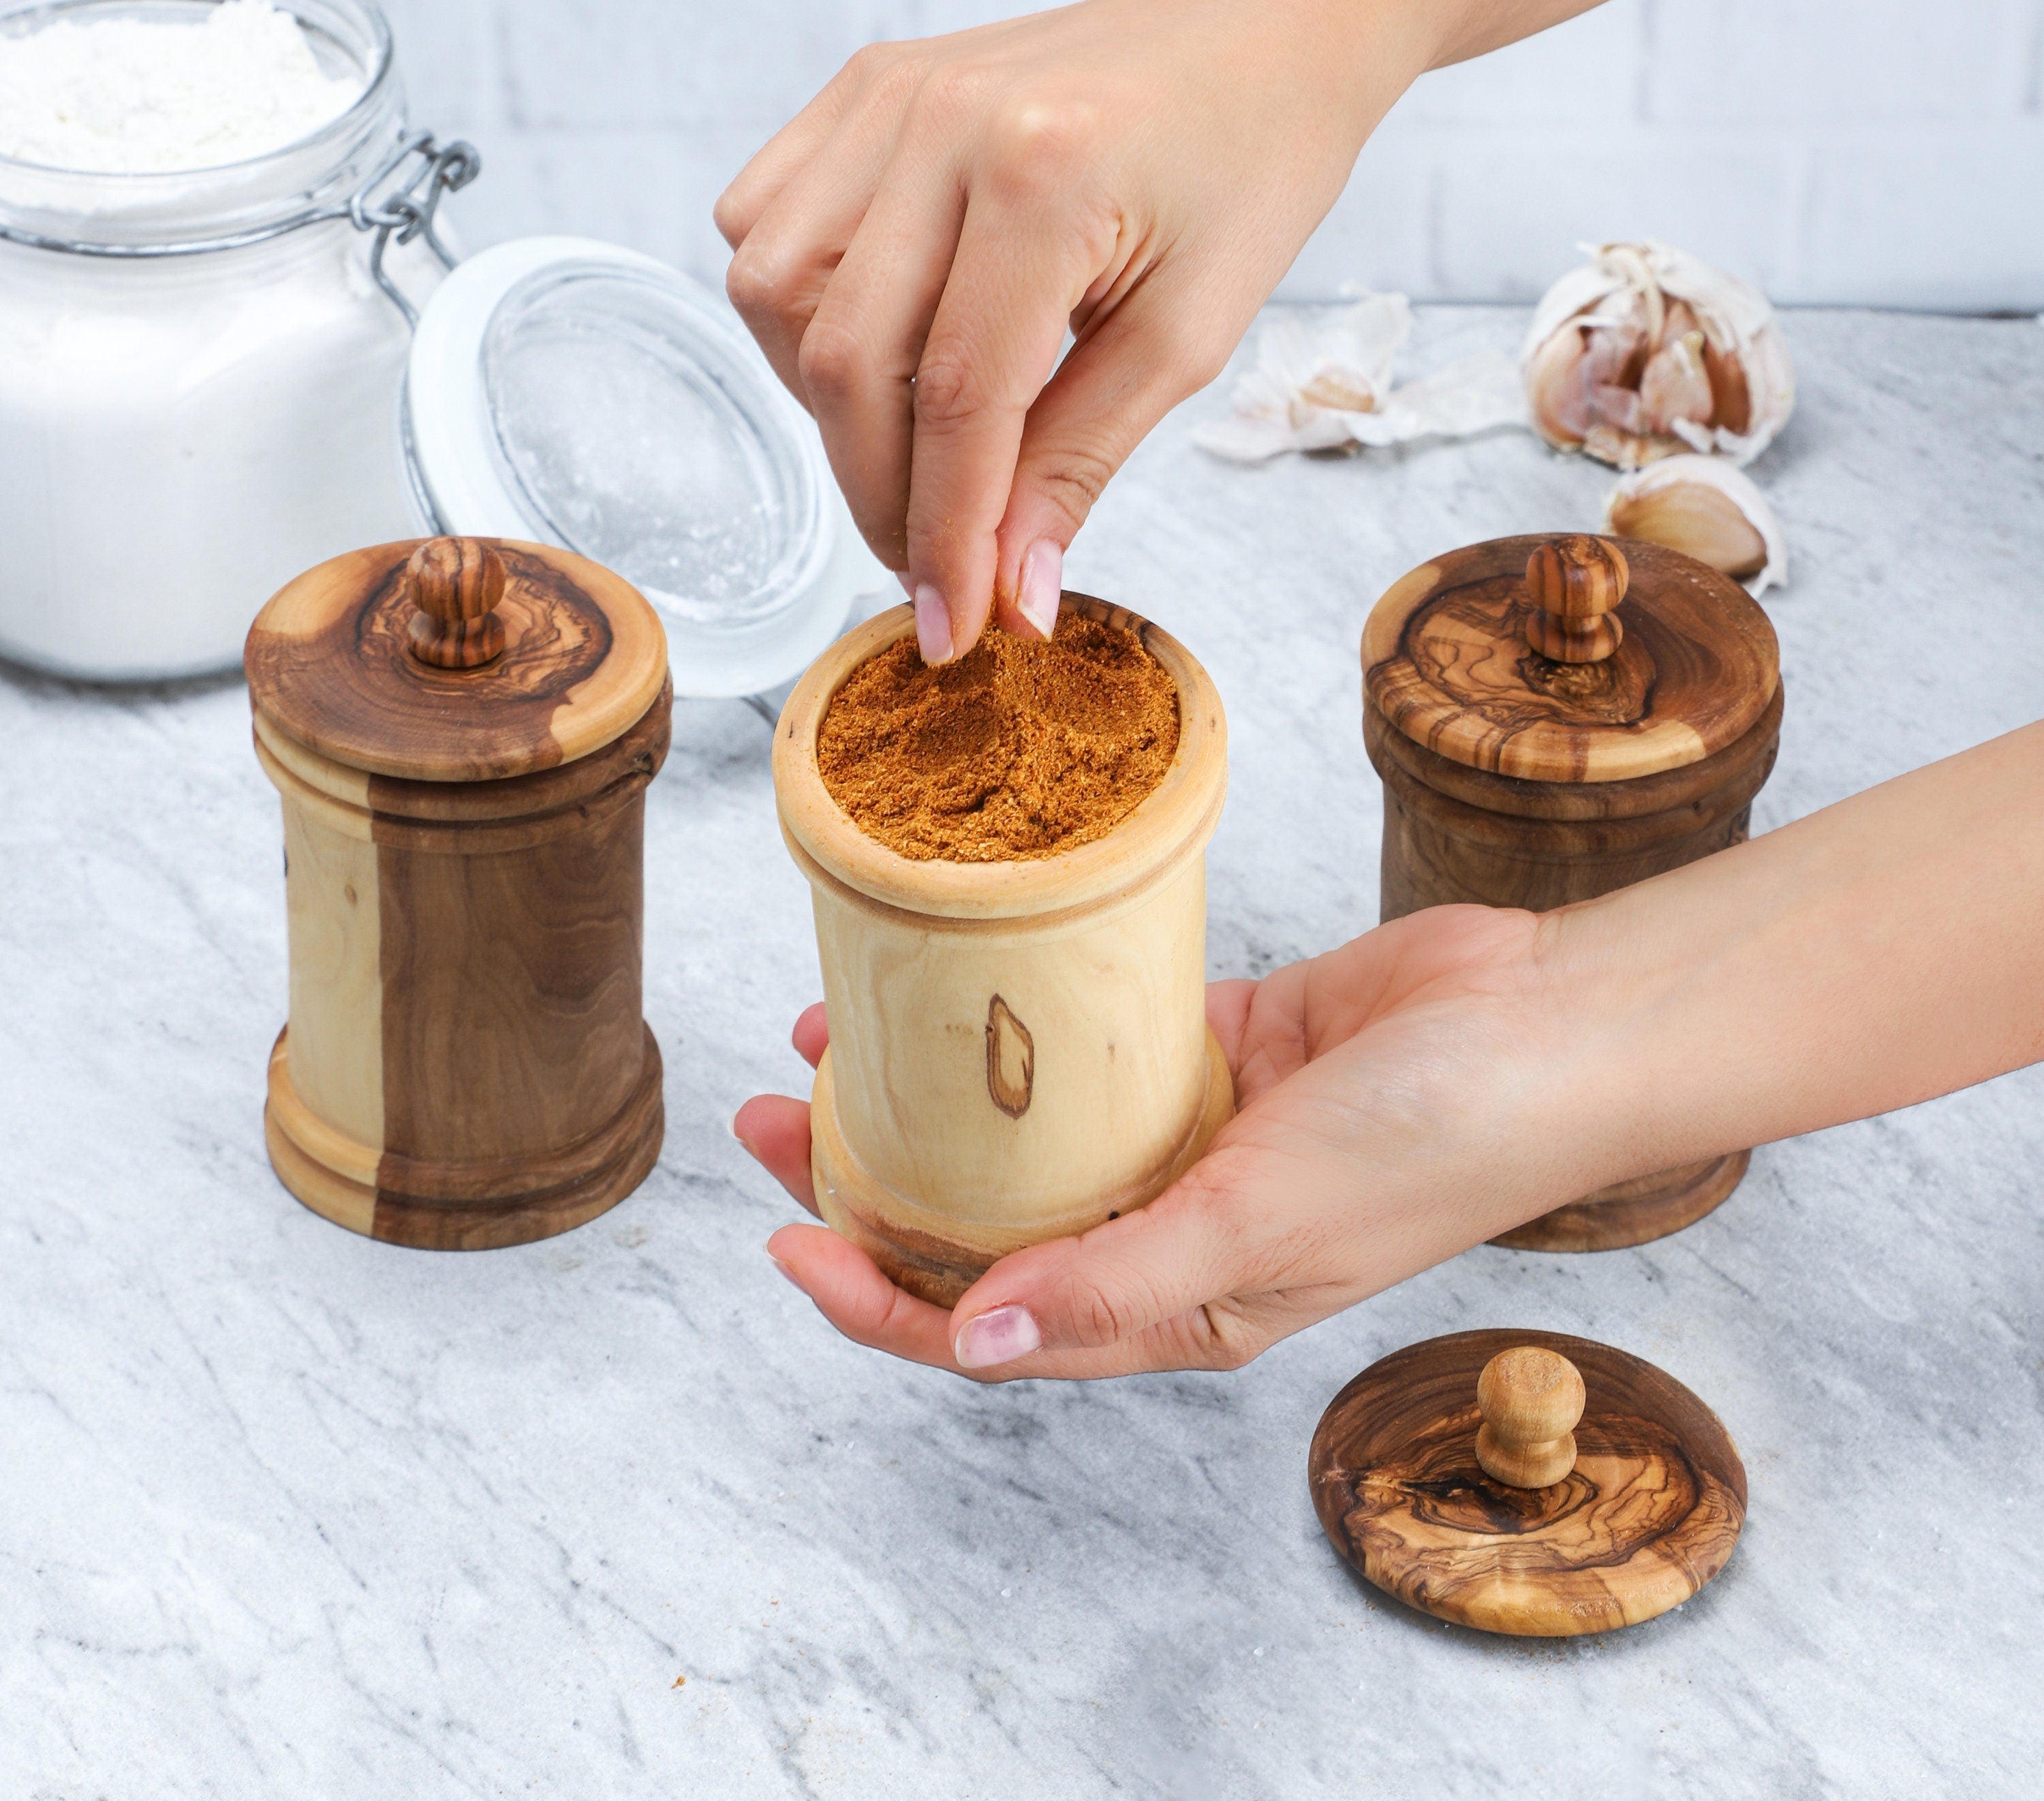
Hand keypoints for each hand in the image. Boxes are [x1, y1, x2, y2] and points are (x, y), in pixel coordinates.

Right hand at [715, 0, 1422, 663]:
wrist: (1254, 29)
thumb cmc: (1247, 172)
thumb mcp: (1190, 337)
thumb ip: (1079, 466)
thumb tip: (1005, 598)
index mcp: (1047, 178)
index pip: (956, 402)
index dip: (944, 535)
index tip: (955, 630)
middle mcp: (944, 122)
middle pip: (846, 361)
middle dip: (881, 495)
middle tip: (934, 565)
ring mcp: (890, 94)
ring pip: (776, 295)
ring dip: (829, 408)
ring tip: (913, 448)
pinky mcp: (863, 87)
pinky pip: (764, 222)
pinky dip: (796, 312)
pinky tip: (873, 349)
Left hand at [734, 903, 1623, 1380]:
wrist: (1548, 1022)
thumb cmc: (1436, 1142)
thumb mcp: (1263, 1226)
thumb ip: (1118, 1281)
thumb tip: (971, 1344)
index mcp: (1177, 1305)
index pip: (992, 1327)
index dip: (878, 1297)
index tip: (786, 1237)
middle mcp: (1168, 1228)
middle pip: (983, 1225)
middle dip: (866, 1187)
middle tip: (767, 1124)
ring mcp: (1188, 1133)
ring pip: (1021, 1131)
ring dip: (928, 1097)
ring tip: (827, 1041)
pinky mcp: (1209, 1045)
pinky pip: (1087, 1040)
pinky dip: (1017, 1020)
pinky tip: (955, 982)